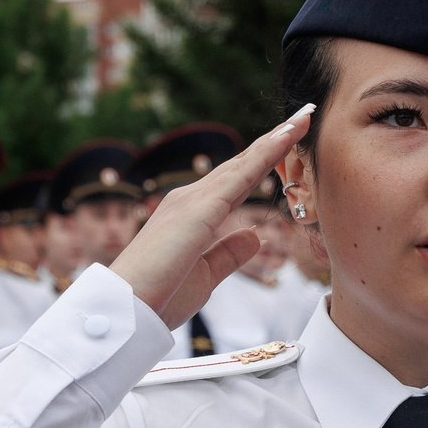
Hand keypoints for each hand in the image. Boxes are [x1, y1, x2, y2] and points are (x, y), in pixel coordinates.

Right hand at [113, 106, 315, 329]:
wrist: (125, 309)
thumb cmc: (158, 297)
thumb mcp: (206, 274)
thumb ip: (229, 253)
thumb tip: (255, 235)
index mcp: (191, 215)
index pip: (236, 182)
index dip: (263, 161)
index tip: (289, 143)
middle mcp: (190, 199)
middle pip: (241, 165)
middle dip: (273, 142)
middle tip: (302, 118)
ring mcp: (192, 200)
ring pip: (243, 163)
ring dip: (275, 140)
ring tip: (302, 119)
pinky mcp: (199, 208)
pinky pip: (241, 175)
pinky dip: (265, 154)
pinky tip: (286, 138)